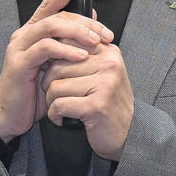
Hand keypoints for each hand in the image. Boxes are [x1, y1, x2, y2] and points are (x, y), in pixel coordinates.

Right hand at [0, 0, 110, 142]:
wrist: (13, 115)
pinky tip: (81, 56)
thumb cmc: (36, 90)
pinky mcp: (18, 63)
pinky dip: (65, 50)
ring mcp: (19, 48)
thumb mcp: (58, 64)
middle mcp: (24, 35)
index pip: (49, 4)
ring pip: (50, 27)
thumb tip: (93, 19)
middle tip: (105, 34)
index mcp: (33, 32)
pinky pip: (44, 49)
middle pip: (56, 16)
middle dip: (83, 22)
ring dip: (76, 33)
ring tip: (96, 43)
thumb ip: (71, 42)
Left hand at [42, 42, 133, 159]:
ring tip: (60, 108)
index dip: (52, 60)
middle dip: (48, 83)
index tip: (56, 76)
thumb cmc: (107, 102)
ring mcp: (105, 85)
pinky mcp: (96, 106)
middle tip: (55, 96)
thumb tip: (51, 42)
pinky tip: (63, 119)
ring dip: (51, 101)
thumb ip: (81, 55)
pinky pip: (59, 105)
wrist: (127, 133)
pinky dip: (55, 115)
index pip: (68, 42)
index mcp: (109, 52)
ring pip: (55, 86)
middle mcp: (109, 64)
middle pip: (57, 65)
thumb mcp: (99, 73)